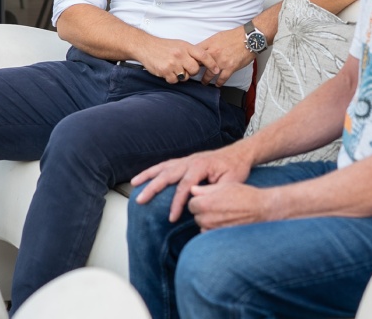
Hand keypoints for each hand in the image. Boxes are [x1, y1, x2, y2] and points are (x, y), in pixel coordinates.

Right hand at [131, 144, 250, 221]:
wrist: (238, 154)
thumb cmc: (236, 169)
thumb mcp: (232, 182)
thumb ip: (217, 192)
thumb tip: (202, 202)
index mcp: (200, 166)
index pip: (184, 186)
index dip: (177, 203)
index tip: (171, 217)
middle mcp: (190, 161)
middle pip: (167, 175)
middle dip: (152, 188)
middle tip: (140, 200)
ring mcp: (185, 160)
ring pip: (162, 167)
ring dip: (147, 176)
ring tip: (133, 184)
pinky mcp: (184, 161)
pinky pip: (165, 165)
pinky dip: (153, 171)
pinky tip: (143, 177)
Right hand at [137, 38, 219, 83]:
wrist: (145, 46)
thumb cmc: (163, 46)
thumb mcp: (179, 44)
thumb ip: (190, 52)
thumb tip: (203, 61)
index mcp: (185, 46)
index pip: (203, 55)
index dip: (211, 63)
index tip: (216, 69)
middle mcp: (180, 54)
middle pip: (195, 69)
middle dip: (192, 72)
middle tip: (185, 68)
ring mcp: (172, 63)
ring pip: (185, 77)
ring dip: (181, 76)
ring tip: (174, 68)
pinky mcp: (165, 71)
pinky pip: (174, 81)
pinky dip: (172, 78)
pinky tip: (167, 71)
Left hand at [189, 182, 276, 230]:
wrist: (262, 210)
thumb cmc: (244, 195)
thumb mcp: (224, 186)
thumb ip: (206, 189)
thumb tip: (193, 190)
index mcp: (205, 204)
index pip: (191, 203)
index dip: (199, 200)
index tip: (209, 198)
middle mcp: (207, 219)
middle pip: (196, 215)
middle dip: (203, 210)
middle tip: (218, 205)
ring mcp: (213, 231)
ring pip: (202, 225)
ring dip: (208, 220)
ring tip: (223, 213)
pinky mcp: (221, 238)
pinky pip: (211, 233)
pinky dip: (214, 229)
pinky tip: (226, 222)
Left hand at [196, 26, 255, 86]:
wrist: (249, 38)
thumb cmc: (234, 36)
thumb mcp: (218, 36)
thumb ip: (209, 44)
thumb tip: (202, 49)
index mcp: (209, 44)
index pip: (195, 53)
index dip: (190, 58)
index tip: (189, 63)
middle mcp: (213, 53)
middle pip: (199, 65)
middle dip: (195, 71)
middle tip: (193, 75)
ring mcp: (221, 62)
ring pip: (209, 74)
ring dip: (205, 79)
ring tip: (204, 82)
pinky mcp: (230, 68)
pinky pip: (222, 79)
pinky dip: (219, 83)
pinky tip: (217, 84)